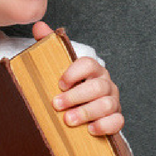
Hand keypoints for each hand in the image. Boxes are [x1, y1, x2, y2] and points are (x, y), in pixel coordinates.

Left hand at [32, 21, 123, 136]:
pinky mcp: (116, 118)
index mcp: (92, 70)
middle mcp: (105, 83)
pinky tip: (90, 129)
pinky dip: (104, 125)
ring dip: (86, 112)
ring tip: (68, 120)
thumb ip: (48, 45)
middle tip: (57, 105)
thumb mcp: (58, 68)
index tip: (60, 83)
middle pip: (97, 86)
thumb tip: (38, 25)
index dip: (75, 72)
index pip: (89, 64)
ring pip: (106, 105)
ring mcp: (113, 101)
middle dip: (76, 96)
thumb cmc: (70, 89)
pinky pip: (117, 121)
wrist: (82, 115)